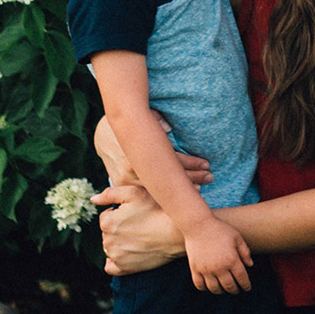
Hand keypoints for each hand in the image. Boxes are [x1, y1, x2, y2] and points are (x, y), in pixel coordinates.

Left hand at [92, 183, 183, 275]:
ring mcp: (116, 256)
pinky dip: (115, 261)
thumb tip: (93, 199)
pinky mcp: (124, 268)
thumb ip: (110, 193)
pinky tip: (127, 253)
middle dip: (119, 227)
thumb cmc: (157, 210)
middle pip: (107, 232)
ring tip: (138, 237)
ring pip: (110, 247)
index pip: (106, 216)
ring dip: (119, 242)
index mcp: (107, 222)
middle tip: (139, 224)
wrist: (176, 234)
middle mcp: (108, 241)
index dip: (120, 213)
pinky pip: (111, 266)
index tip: (135, 213)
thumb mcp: (134, 193)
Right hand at [93, 114, 212, 189]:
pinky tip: (179, 196)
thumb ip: (155, 119)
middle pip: (168, 175)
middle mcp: (132, 165)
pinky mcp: (122, 184)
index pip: (172, 159)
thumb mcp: (143, 117)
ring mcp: (126, 178)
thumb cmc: (131, 124)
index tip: (206, 164)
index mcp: (139, 148)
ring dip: (180, 188)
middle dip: (191, 177)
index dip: (191, 162)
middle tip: (210, 176)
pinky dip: (163, 193)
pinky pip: (146, 192)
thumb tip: (167, 125)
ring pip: (159, 187)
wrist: (105, 135)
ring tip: (200, 187)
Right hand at [184, 215, 253, 293]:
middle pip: (229, 286)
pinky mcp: (195, 269)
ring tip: (224, 289)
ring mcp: (206, 269)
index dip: (246, 285)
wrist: (198, 225)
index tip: (247, 288)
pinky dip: (205, 288)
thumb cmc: (220, 229)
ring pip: (215, 289)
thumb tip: (250, 265)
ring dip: (221, 291)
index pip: (242, 279)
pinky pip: (200, 285)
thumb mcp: (237, 237)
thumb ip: (245, 252)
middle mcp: (219, 267)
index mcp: (232, 260)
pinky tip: (210, 286)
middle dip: (235, 290)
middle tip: (237, 290)